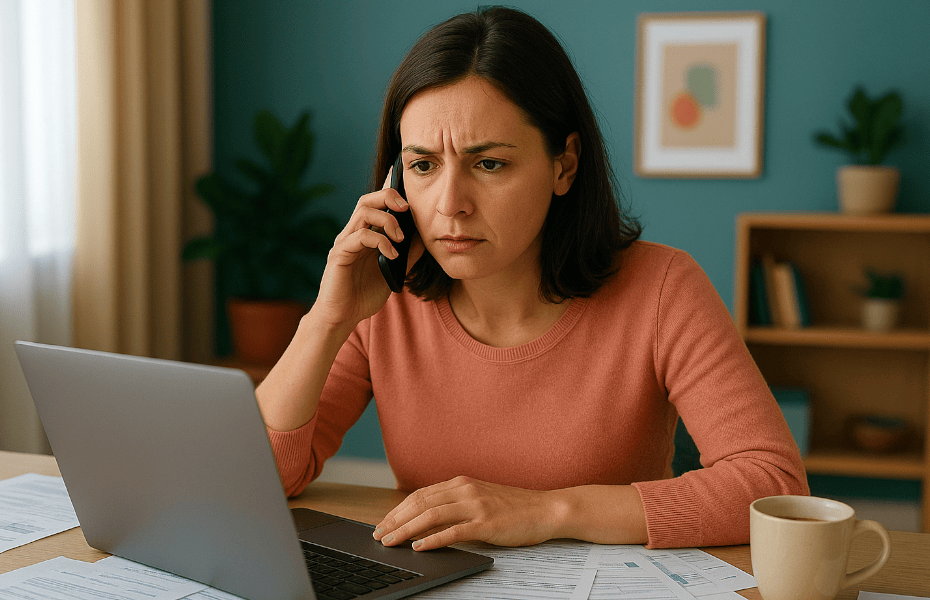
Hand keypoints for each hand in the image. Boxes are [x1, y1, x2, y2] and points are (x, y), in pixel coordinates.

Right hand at [312, 169, 422, 329]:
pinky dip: (380, 241)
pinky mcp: (339, 255)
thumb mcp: (394, 271)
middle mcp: (352, 233)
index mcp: (364, 233)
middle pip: (367, 199)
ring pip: (363, 212)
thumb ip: (407, 253)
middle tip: (407, 208)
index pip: (376, 204)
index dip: (391, 193)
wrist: (343, 317)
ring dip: (387, 220)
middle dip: (389, 197)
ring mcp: (345, 242)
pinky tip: (392, 253)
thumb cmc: (364, 294)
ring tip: (400, 237)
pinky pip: (360, 237)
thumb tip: (425, 237)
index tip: (411, 193)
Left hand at [373, 476, 563, 550]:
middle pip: (420, 502)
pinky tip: (419, 547)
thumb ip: (457, 503)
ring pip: (431, 515)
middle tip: (379, 534)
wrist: (546, 509)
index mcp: (462, 482)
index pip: (420, 494)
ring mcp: (476, 505)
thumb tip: (428, 518)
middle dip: (395, 519)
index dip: (398, 509)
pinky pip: (453, 531)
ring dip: (407, 529)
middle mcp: (465, 490)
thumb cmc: (515, 508)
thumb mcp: (481, 498)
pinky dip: (433, 539)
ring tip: (391, 541)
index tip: (384, 522)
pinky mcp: (486, 523)